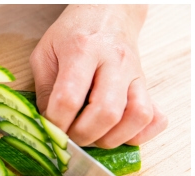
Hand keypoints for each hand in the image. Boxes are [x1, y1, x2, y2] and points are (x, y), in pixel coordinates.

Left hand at [30, 5, 165, 147]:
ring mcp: (134, 74)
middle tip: (69, 138)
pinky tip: (118, 134)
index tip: (50, 131)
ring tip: (92, 137)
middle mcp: (114, 62)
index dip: (57, 123)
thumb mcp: (45, 53)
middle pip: (106, 112)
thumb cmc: (72, 34)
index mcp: (82, 51)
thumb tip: (47, 124)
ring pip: (136, 116)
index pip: (69, 98)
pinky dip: (139, 134)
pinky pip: (155, 117)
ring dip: (111, 138)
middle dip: (83, 135)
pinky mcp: (145, 85)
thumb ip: (44, 89)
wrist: (107, 13)